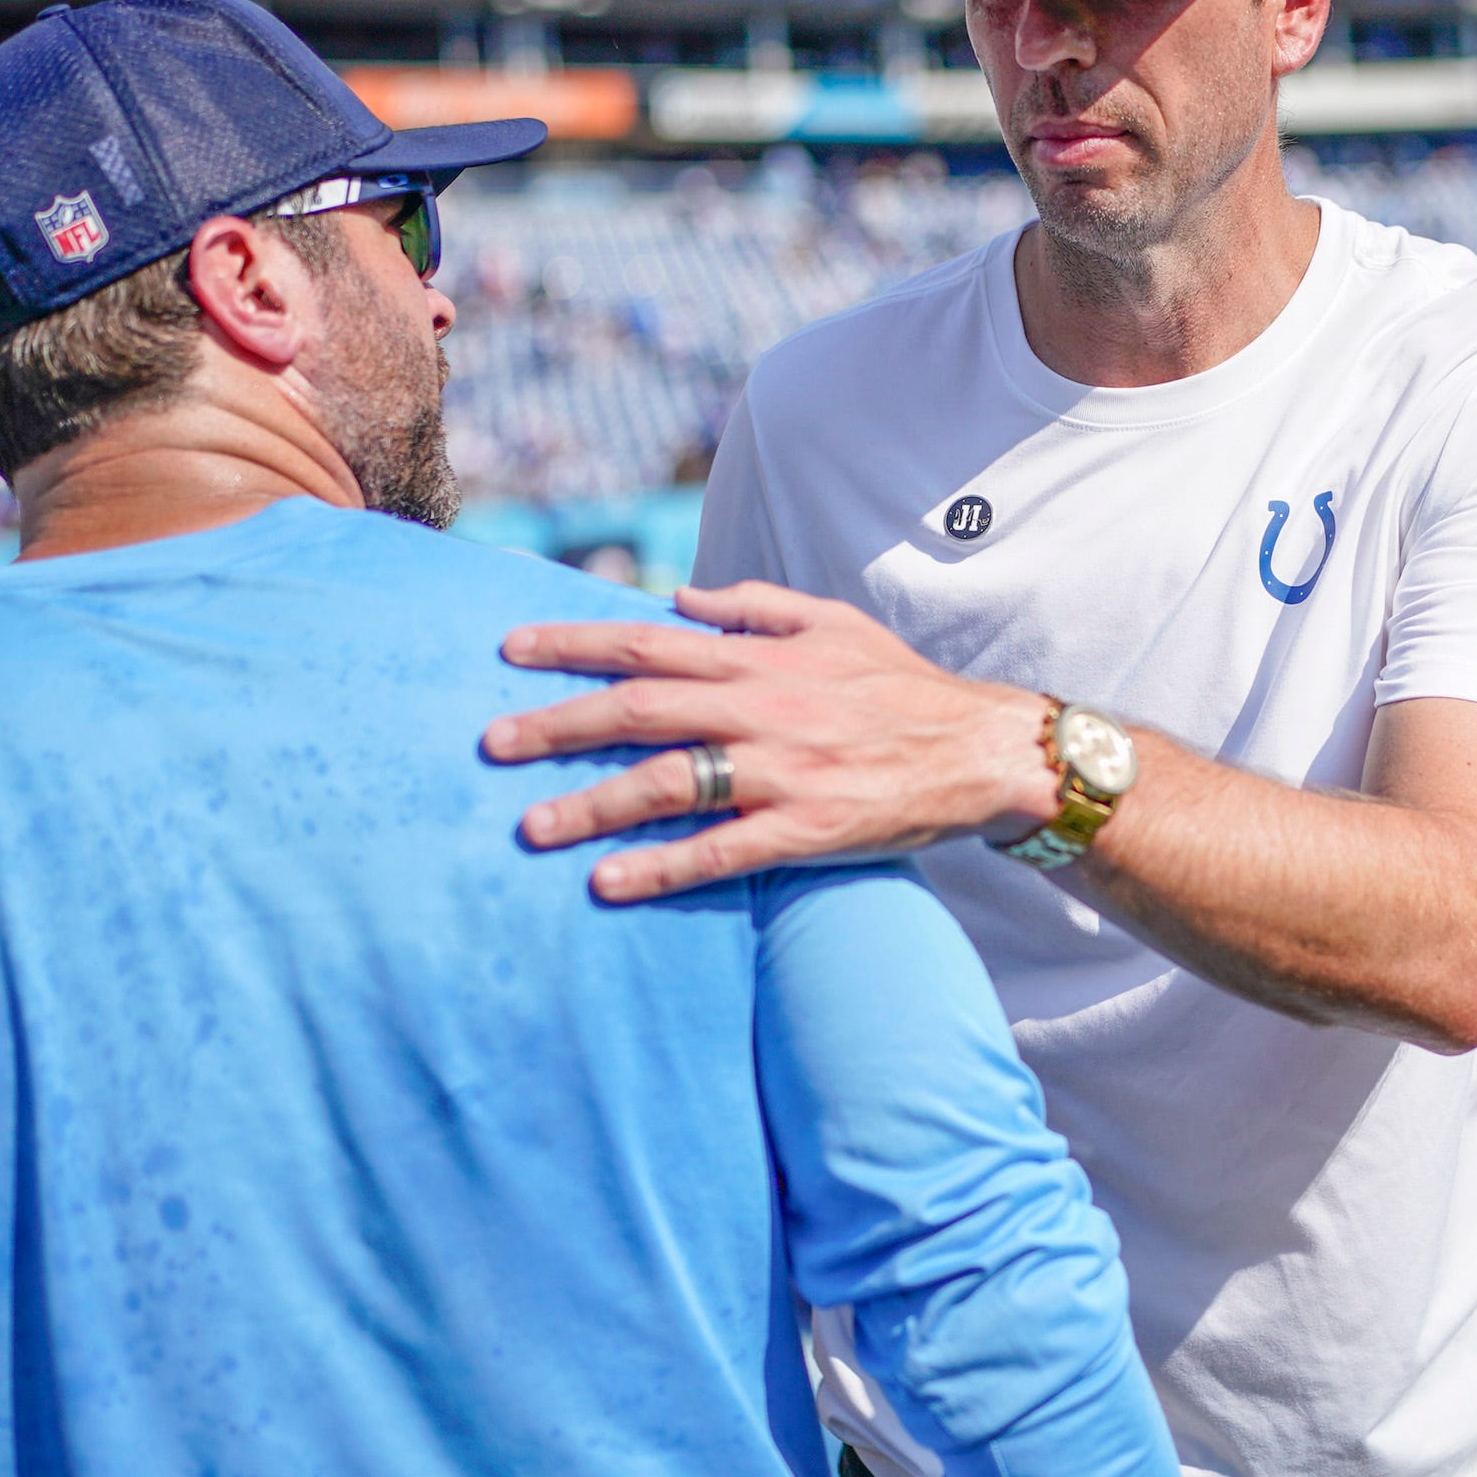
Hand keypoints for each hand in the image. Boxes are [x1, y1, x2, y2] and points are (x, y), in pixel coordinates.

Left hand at [488, 581, 1059, 901]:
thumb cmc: (904, 689)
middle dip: (558, 725)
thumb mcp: (834, 623)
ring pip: (668, 785)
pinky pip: (720, 851)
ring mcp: (783, 771)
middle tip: (492, 744)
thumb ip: (754, 605)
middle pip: (639, 713)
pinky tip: (608, 882)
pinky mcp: (807, 829)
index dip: (575, 645)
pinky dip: (661, 867)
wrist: (984, 751)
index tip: (510, 650)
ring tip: (530, 827)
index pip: (648, 645)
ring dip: (592, 806)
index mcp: (761, 658)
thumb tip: (680, 594)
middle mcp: (763, 709)